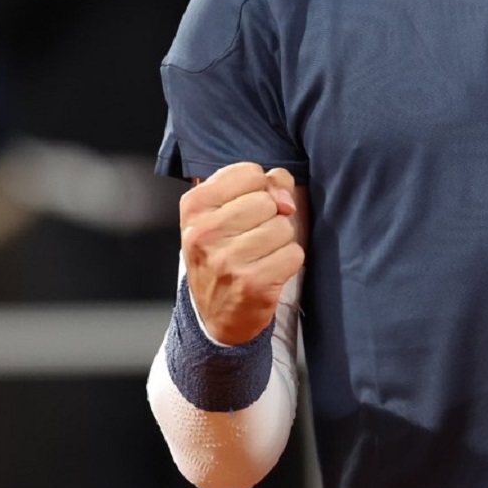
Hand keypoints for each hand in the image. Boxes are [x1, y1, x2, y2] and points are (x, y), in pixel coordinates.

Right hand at [180, 163, 303, 345]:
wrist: (214, 315)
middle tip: (251, 237)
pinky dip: (288, 261)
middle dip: (270, 217)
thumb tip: (287, 199)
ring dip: (280, 241)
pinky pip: (294, 253)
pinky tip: (268, 271)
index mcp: (194, 206)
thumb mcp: (226, 211)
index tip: (245, 209)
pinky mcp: (252, 283)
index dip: (258, 189)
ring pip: (283, 226)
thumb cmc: (223, 253)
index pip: (249, 173)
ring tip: (259, 255)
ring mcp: (226, 260)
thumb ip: (263, 186)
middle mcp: (204, 233)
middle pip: (268, 201)